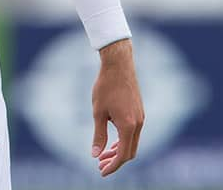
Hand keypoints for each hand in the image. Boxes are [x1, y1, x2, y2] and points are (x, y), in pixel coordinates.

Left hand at [91, 39, 143, 176]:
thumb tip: (95, 155)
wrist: (118, 65)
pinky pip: (134, 133)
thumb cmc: (106, 86)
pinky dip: (124, 140)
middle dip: (116, 160)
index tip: (101, 171)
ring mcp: (140, 117)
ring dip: (119, 150)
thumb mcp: (98, 112)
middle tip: (100, 164)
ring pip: (132, 142)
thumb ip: (98, 135)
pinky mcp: (139, 111)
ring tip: (104, 154)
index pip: (123, 155)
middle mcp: (138, 124)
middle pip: (130, 152)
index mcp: (128, 126)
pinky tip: (113, 140)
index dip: (113, 166)